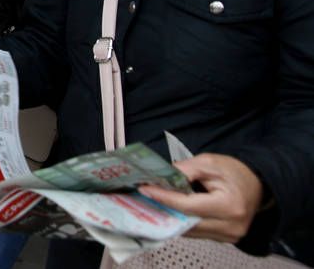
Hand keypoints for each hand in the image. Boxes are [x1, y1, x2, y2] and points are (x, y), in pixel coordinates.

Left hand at [138, 153, 264, 243]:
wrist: (257, 184)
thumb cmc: (235, 172)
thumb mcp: (209, 163)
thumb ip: (185, 170)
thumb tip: (162, 179)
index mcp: (229, 205)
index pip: (188, 206)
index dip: (164, 198)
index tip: (146, 190)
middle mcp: (231, 225)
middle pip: (187, 221)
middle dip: (164, 208)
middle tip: (145, 195)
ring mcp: (229, 236)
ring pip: (190, 230)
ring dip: (172, 216)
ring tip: (155, 201)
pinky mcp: (224, 238)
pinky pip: (197, 232)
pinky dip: (183, 220)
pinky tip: (172, 209)